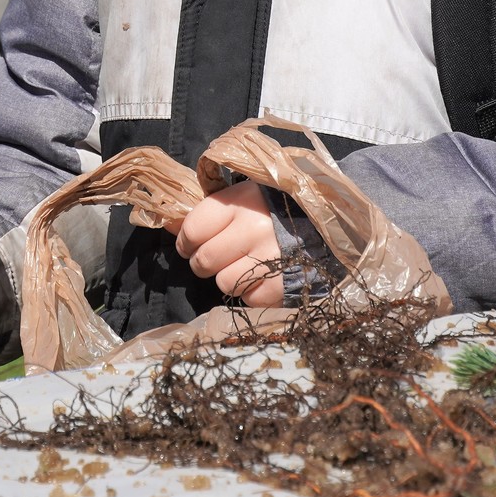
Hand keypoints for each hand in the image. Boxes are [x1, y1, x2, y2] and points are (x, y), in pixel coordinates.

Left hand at [170, 181, 284, 306]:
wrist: (328, 224)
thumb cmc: (275, 209)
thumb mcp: (242, 198)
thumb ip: (206, 211)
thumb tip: (167, 224)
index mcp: (242, 201)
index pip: (194, 228)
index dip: (186, 240)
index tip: (190, 243)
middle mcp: (254, 229)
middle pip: (205, 259)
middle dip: (202, 262)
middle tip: (212, 259)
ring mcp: (271, 259)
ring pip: (224, 283)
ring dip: (226, 278)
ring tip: (241, 267)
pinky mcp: (284, 285)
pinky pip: (248, 299)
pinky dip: (250, 292)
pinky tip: (261, 276)